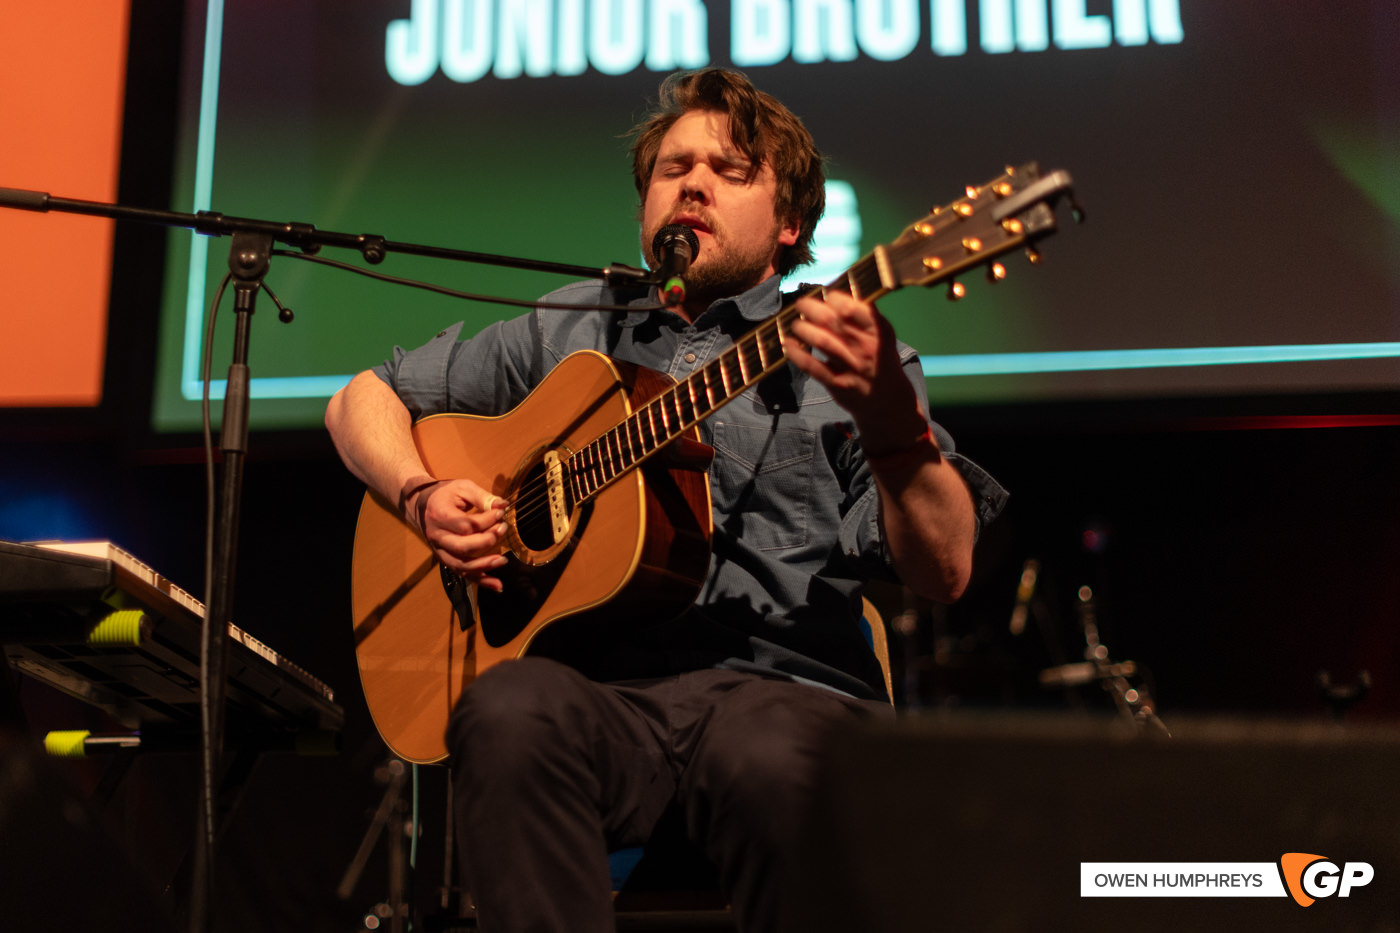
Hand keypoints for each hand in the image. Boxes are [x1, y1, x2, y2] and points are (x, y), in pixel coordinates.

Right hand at [405, 477, 509, 591]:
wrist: (423, 505)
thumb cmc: (446, 495)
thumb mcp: (462, 487)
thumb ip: (482, 497)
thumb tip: (502, 506)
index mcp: (439, 515)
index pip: (465, 524)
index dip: (486, 520)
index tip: (500, 513)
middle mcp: (437, 536)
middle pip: (462, 547)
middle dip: (486, 541)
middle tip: (503, 530)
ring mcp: (440, 550)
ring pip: (461, 564)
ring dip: (484, 565)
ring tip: (503, 560)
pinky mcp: (446, 559)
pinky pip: (462, 573)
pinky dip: (480, 581)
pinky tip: (497, 585)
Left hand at [783, 291, 926, 452]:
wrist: (888, 401)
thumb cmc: (880, 360)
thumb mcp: (882, 336)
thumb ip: (863, 316)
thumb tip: (835, 293)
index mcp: (880, 332)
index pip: (856, 309)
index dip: (836, 298)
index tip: (826, 295)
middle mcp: (867, 348)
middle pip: (835, 322)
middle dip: (813, 308)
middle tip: (801, 304)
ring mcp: (852, 368)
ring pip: (823, 342)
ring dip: (804, 329)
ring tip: (795, 324)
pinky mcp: (838, 384)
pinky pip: (814, 367)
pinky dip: (798, 355)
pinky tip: (788, 345)